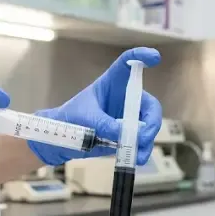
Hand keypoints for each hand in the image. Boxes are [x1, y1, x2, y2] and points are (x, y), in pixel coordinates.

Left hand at [29, 47, 161, 165]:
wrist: (59, 141)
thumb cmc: (69, 120)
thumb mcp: (85, 119)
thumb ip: (105, 125)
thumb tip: (126, 135)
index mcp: (111, 84)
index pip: (128, 65)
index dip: (141, 57)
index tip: (154, 57)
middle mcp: (124, 99)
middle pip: (148, 104)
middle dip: (152, 120)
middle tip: (144, 136)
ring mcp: (127, 118)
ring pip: (148, 126)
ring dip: (147, 140)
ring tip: (138, 155)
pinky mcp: (125, 136)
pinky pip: (140, 142)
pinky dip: (141, 151)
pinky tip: (136, 158)